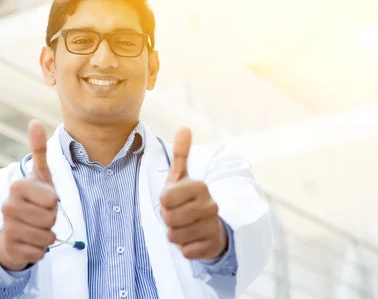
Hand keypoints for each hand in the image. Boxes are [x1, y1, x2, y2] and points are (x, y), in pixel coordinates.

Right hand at [0, 120, 58, 270]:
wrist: (14, 233)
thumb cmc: (33, 201)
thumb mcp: (40, 176)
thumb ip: (38, 150)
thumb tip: (34, 121)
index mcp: (17, 187)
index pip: (51, 199)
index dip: (53, 202)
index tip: (45, 200)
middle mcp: (8, 206)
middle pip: (50, 218)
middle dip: (51, 220)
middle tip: (41, 216)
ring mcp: (7, 228)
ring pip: (46, 236)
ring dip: (47, 235)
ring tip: (36, 228)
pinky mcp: (10, 248)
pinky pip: (40, 252)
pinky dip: (40, 250)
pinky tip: (30, 243)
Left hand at [160, 128, 227, 260]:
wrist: (211, 226)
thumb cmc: (189, 199)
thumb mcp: (182, 176)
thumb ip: (181, 153)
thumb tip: (184, 127)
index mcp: (200, 186)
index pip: (165, 198)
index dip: (164, 201)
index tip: (174, 199)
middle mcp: (210, 205)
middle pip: (168, 218)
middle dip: (168, 218)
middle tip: (179, 214)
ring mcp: (213, 227)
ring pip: (174, 235)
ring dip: (175, 233)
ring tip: (185, 226)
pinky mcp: (212, 247)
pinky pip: (185, 251)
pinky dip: (185, 247)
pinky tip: (193, 239)